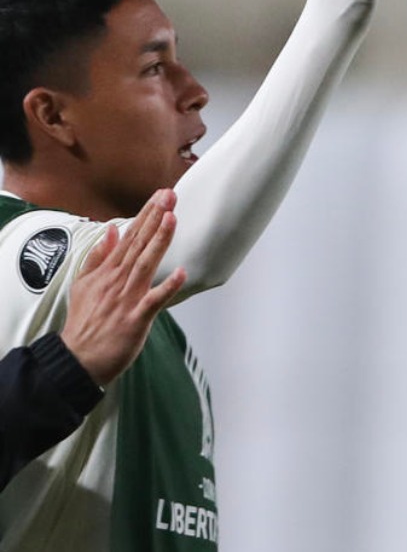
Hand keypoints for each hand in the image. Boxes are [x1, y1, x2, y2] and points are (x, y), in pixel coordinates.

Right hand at [60, 190, 185, 385]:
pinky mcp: (135, 318)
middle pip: (138, 244)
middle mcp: (118, 280)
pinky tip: (181, 272)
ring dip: (159, 241)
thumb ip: (98, 257)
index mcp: (108, 271)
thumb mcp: (84, 284)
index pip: (130, 237)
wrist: (79, 357)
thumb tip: (110, 231)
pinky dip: (167, 286)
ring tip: (172, 218)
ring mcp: (127, 298)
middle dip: (154, 218)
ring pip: (146, 264)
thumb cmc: (86, 322)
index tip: (160, 196)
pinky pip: (154, 300)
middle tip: (169, 195)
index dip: (146, 215)